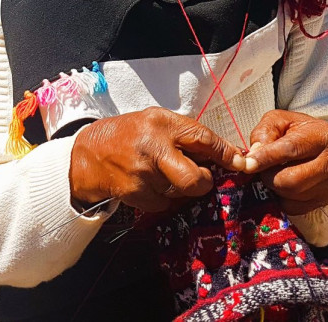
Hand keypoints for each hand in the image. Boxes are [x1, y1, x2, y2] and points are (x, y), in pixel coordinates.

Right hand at [70, 107, 245, 211]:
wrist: (87, 154)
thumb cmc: (127, 135)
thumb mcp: (155, 122)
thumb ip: (184, 135)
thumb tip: (222, 153)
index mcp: (162, 123)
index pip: (202, 138)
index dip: (224, 153)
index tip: (240, 163)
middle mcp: (153, 147)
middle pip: (195, 178)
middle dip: (203, 182)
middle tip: (200, 177)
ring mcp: (143, 173)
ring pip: (180, 193)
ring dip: (178, 188)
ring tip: (161, 173)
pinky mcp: (134, 193)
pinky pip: (163, 203)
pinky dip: (161, 198)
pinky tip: (148, 183)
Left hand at [244, 110, 327, 215]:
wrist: (322, 148)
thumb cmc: (297, 132)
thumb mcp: (280, 121)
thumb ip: (265, 132)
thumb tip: (254, 154)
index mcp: (323, 136)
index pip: (291, 149)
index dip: (266, 158)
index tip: (247, 165)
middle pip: (291, 179)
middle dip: (268, 175)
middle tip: (261, 168)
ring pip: (290, 194)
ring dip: (273, 186)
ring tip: (273, 172)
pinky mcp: (323, 200)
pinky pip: (292, 207)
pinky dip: (280, 197)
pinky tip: (281, 183)